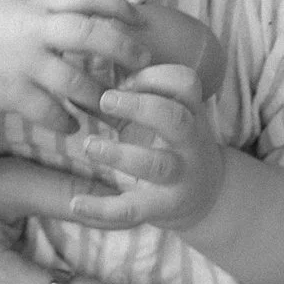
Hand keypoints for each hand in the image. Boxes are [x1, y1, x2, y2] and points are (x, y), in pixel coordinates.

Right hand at [0, 0, 148, 131]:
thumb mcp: (15, 14)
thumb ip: (50, 14)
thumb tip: (92, 14)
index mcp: (37, 8)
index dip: (119, 5)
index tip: (142, 19)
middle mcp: (33, 31)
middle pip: (91, 33)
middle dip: (123, 48)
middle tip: (144, 64)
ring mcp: (22, 62)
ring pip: (75, 80)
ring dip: (99, 97)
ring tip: (111, 109)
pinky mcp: (10, 92)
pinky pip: (49, 111)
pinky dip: (65, 122)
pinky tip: (72, 128)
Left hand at [66, 65, 224, 231]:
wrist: (206, 194)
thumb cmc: (172, 141)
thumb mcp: (165, 113)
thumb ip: (134, 95)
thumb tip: (85, 73)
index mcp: (190, 112)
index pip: (185, 84)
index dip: (155, 77)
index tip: (126, 80)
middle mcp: (190, 142)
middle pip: (175, 119)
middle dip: (141, 107)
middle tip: (105, 100)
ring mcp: (179, 176)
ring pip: (155, 165)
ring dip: (119, 154)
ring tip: (89, 146)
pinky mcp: (162, 207)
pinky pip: (133, 209)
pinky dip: (102, 209)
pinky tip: (76, 204)